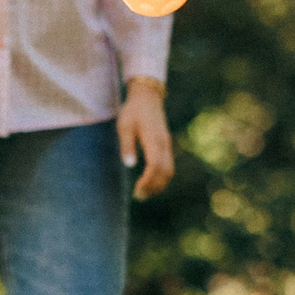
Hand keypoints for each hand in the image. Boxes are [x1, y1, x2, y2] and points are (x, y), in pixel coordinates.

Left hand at [117, 78, 172, 199]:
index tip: (137, 190)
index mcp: (154, 140)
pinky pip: (168, 166)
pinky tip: (150, 184)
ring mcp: (167, 146)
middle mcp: (164, 144)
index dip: (148, 181)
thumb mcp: (124, 126)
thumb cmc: (132, 112)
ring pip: (169, 171)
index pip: (155, 166)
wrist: (147, 98)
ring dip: (158, 185)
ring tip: (143, 193)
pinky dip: (161, 178)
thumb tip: (129, 165)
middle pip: (165, 172)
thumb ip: (127, 145)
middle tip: (138, 196)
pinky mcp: (166, 146)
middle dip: (153, 187)